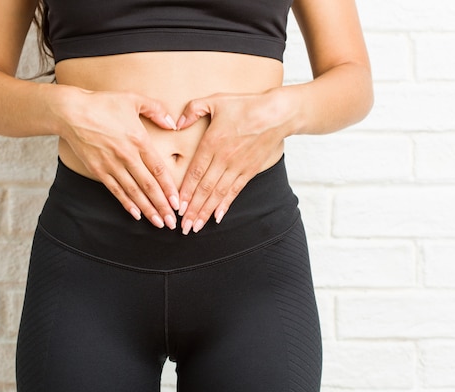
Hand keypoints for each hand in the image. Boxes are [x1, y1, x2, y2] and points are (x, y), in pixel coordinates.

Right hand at [53, 86, 179, 228]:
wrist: (71, 111)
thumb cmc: (103, 103)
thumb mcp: (134, 99)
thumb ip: (156, 110)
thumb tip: (173, 124)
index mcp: (139, 139)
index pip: (158, 169)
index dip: (169, 188)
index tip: (177, 203)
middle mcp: (127, 155)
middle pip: (148, 185)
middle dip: (162, 206)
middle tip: (172, 222)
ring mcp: (111, 164)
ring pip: (133, 192)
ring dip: (147, 209)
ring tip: (158, 223)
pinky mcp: (98, 170)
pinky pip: (115, 190)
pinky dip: (126, 203)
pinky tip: (136, 214)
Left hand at [175, 89, 291, 233]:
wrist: (278, 114)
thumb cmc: (245, 105)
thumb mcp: (216, 100)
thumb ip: (193, 109)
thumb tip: (177, 122)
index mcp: (212, 142)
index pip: (196, 172)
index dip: (185, 192)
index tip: (177, 207)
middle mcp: (224, 158)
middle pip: (205, 188)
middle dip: (193, 210)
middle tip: (183, 227)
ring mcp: (238, 166)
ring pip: (218, 194)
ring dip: (205, 212)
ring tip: (195, 227)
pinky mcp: (250, 171)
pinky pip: (235, 191)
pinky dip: (225, 205)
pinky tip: (216, 217)